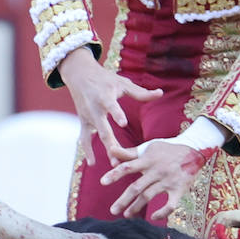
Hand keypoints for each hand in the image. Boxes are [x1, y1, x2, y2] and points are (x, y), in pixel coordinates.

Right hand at [58, 47, 161, 165]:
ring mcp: (87, 117)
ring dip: (101, 151)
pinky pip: (84, 138)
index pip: (111, 106)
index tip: (123, 123)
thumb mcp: (122, 83)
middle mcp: (94, 108)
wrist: (79, 74)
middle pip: (103, 129)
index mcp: (105, 96)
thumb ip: (141, 92)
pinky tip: (92, 163)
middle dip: (111, 143)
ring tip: (113, 163)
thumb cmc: (105, 78)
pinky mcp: (83, 122)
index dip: (117, 114)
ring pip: (94, 137)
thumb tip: (160, 93)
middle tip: (119, 157)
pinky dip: (87, 150)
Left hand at [102, 141, 204, 222]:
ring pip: (149, 196)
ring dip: (137, 207)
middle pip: (137, 187)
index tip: (103, 182)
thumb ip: (129, 153)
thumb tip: (110, 151)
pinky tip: (153, 216)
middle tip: (113, 211)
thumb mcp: (148, 148)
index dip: (115, 174)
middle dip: (123, 200)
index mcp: (147, 160)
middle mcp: (157, 171)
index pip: (128, 167)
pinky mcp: (179, 189)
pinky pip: (170, 204)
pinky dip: (162, 212)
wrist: (194, 149)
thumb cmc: (167, 149)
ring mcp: (168, 181)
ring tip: (126, 215)